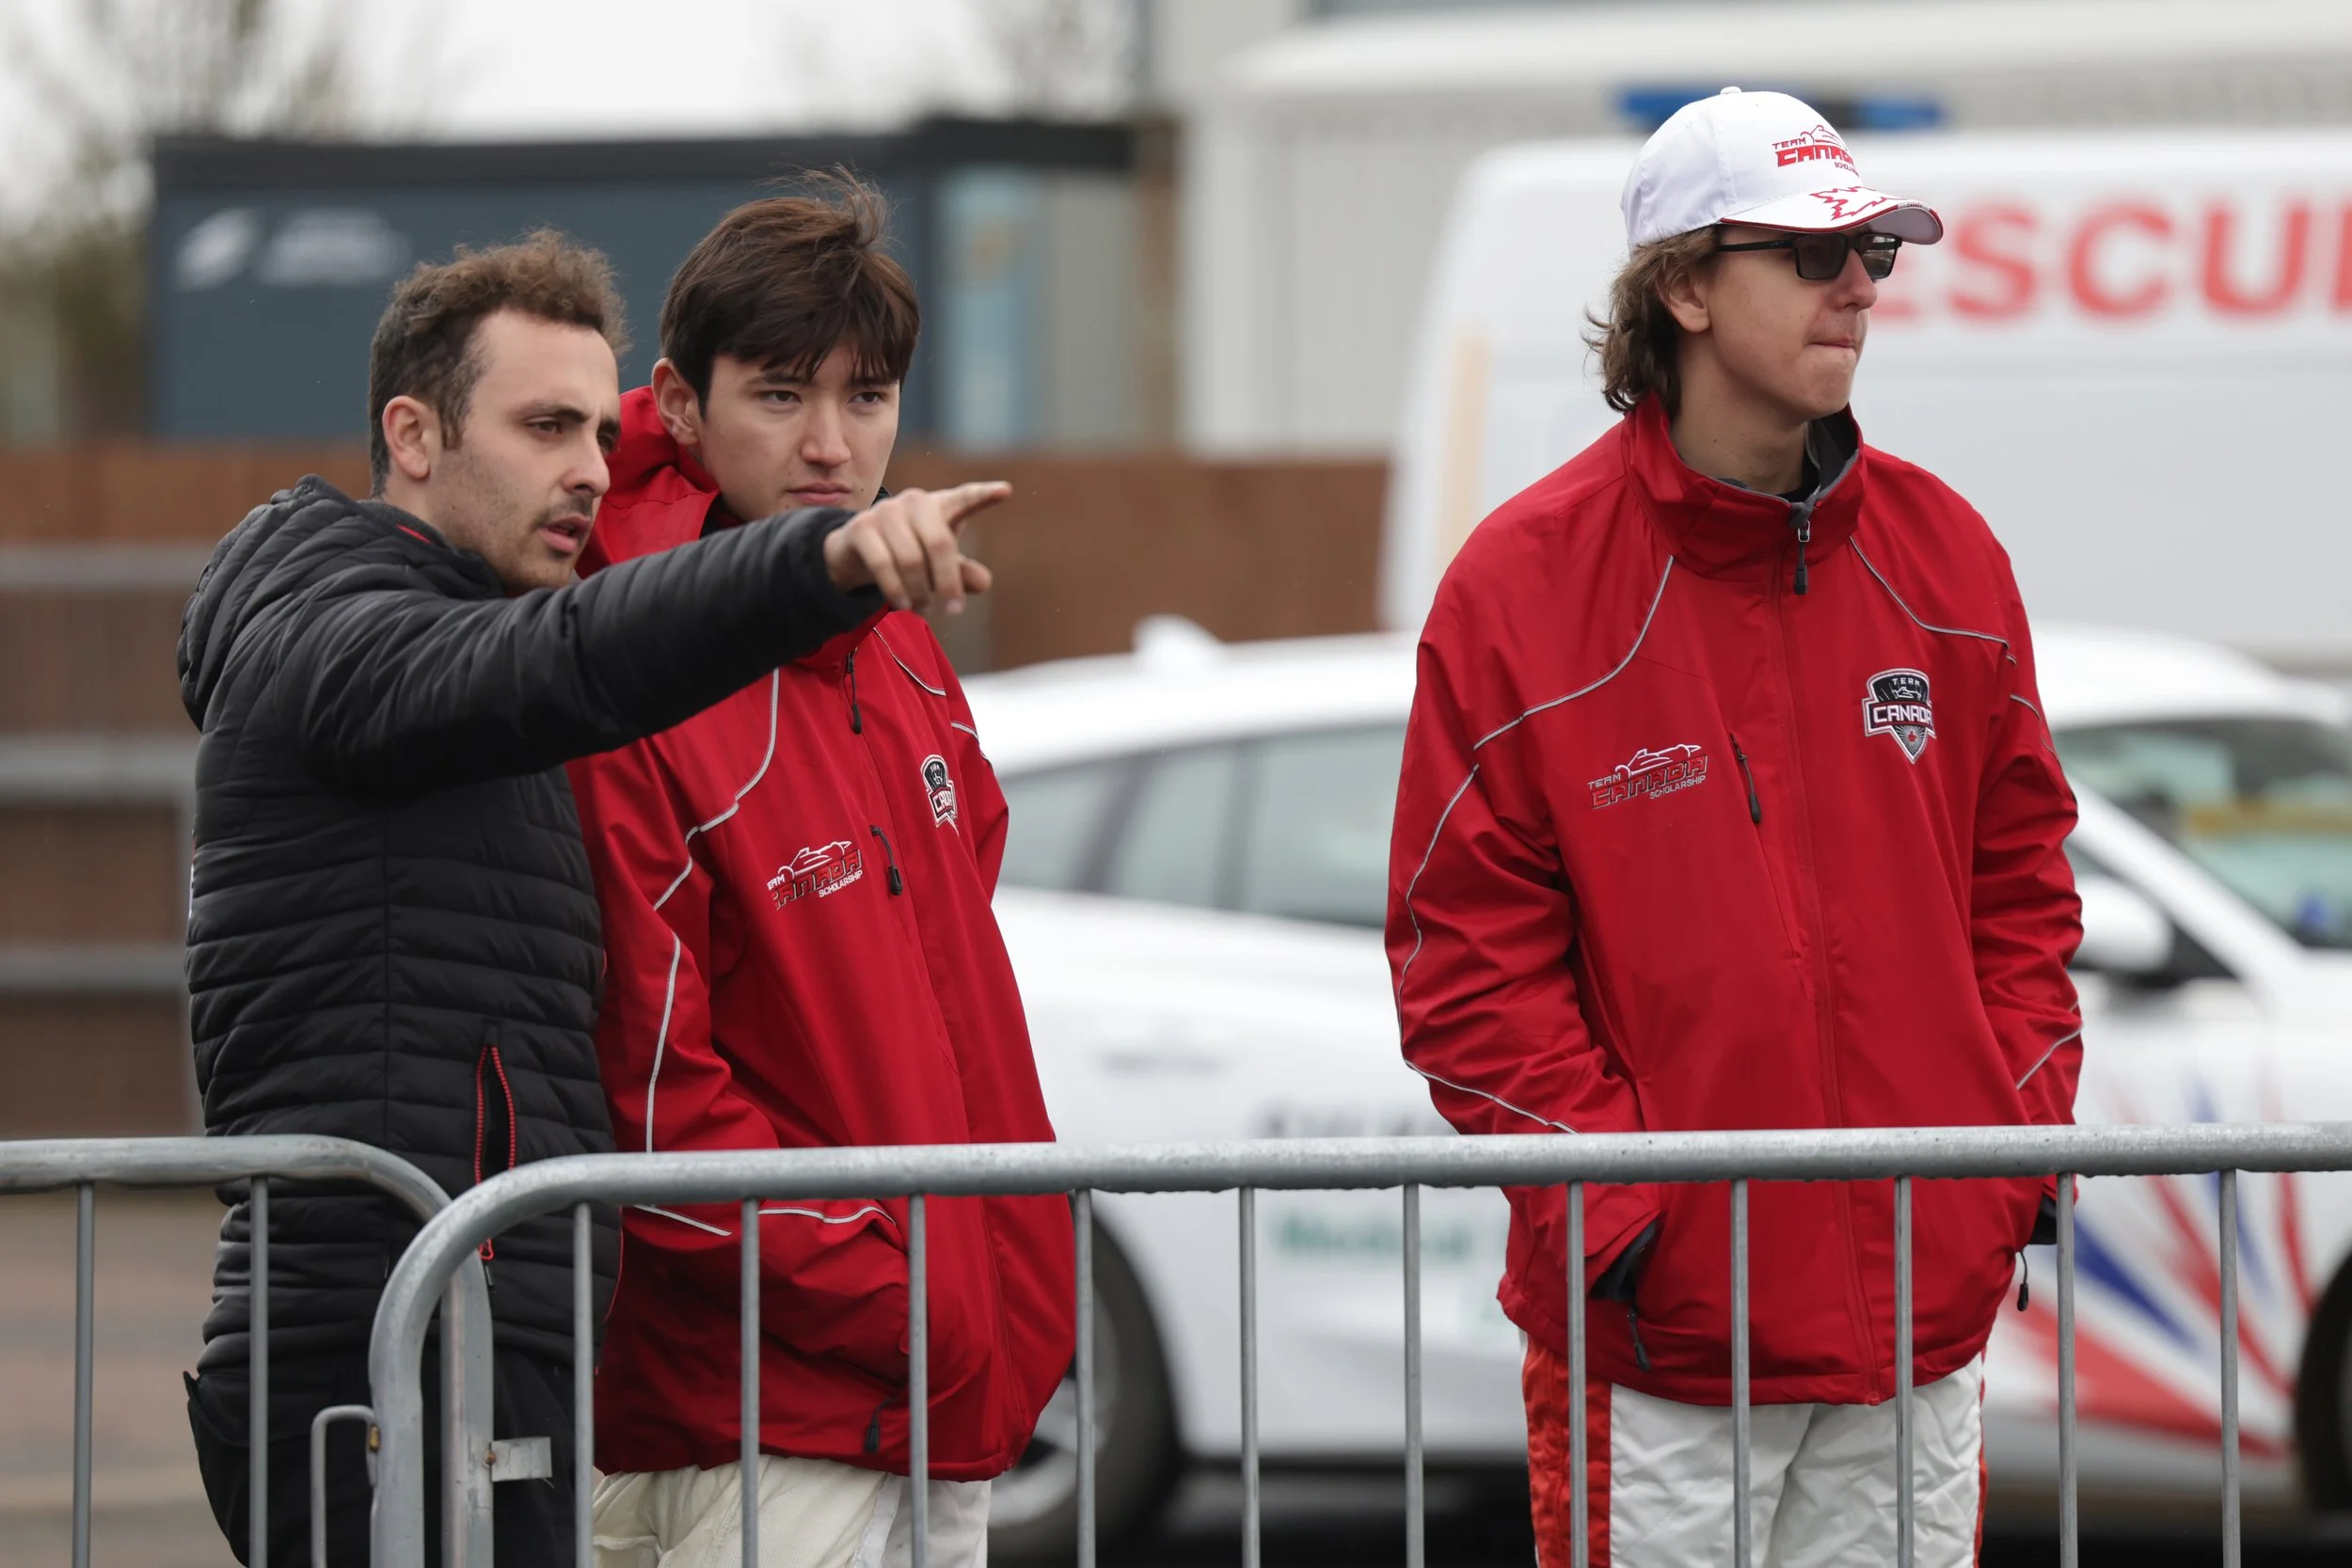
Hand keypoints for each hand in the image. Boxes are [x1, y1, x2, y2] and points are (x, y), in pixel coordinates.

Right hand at [821, 482, 1008, 615]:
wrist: (855, 553)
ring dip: (920, 592)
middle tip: (954, 611)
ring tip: (923, 611)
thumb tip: (983, 582)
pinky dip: (896, 590)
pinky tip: (903, 605)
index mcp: (940, 506)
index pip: (965, 499)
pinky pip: (883, 564)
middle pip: (939, 543)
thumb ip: (962, 572)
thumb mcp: (939, 565)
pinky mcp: (860, 527)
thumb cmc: (909, 554)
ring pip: (911, 559)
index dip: (983, 495)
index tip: (1005, 491)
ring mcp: (885, 511)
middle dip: (947, 582)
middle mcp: (914, 501)